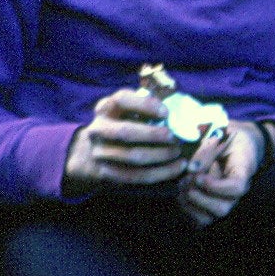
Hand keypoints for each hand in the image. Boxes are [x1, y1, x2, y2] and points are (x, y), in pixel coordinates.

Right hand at [62, 87, 186, 195]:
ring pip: (132, 156)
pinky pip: (135, 176)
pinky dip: (160, 173)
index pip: (122, 99)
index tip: (166, 112)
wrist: (94, 152)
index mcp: (106, 107)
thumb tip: (181, 112)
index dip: (145, 105)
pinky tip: (178, 167)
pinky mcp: (104, 172)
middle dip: (153, 135)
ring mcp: (99, 152)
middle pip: (125, 131)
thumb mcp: (129, 111)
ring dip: (160, 155)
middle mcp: (98, 128)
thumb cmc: (124, 124)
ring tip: (178, 152)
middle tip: (174, 136)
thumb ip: (148, 108)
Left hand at [176, 119, 265, 226]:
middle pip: (222, 209)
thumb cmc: (229, 135)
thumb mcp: (221, 132)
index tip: (200, 177)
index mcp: (244, 169)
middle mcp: (235, 190)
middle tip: (188, 180)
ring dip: (190, 204)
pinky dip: (186, 208)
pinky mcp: (210, 206)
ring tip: (182, 185)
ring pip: (208, 218)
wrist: (235, 143)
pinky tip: (181, 191)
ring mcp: (223, 200)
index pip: (237, 188)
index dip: (216, 187)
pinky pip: (198, 220)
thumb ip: (207, 148)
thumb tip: (191, 168)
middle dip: (199, 198)